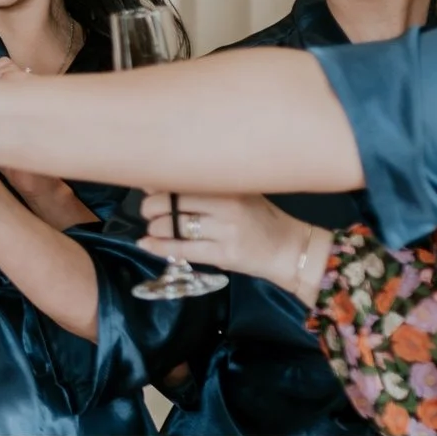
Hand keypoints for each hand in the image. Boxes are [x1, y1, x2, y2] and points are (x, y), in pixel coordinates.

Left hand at [144, 191, 316, 291]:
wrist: (289, 249)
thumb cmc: (260, 219)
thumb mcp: (238, 194)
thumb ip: (204, 188)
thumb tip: (160, 180)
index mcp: (230, 187)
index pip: (184, 180)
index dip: (159, 184)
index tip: (147, 187)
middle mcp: (227, 205)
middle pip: (174, 202)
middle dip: (152, 207)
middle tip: (147, 211)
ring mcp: (226, 231)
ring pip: (176, 226)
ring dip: (155, 228)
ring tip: (152, 228)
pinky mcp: (225, 254)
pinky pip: (183, 250)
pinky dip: (160, 247)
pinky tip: (147, 244)